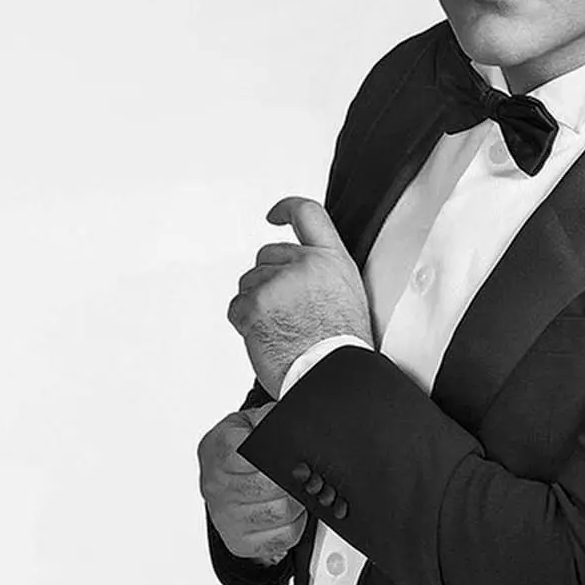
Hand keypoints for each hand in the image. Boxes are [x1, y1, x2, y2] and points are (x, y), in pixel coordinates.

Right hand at [198, 403, 306, 565]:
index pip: (243, 453)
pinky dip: (296, 524)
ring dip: (298, 500)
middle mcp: (215, 486)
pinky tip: (293, 510)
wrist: (224, 475)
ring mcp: (225, 517)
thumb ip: (267, 417)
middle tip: (307, 471)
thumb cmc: (241, 446)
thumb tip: (290, 420)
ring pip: (279, 512)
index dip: (272, 454)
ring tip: (301, 488)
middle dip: (293, 478)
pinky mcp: (240, 542)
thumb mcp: (249, 421)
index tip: (289, 453)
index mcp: (215, 450)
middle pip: (268, 486)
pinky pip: (282, 537)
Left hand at [228, 196, 371, 397]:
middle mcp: (305, 264)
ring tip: (280, 328)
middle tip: (284, 310)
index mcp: (332, 259)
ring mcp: (277, 283)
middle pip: (267, 254)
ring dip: (256, 302)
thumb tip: (300, 265)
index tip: (274, 216)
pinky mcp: (254, 305)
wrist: (329, 375)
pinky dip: (244, 322)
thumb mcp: (347, 292)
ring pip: (249, 281)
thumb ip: (323, 269)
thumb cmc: (340, 344)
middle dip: (268, 278)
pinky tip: (266, 336)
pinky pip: (236, 306)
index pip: (308, 213)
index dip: (286, 209)